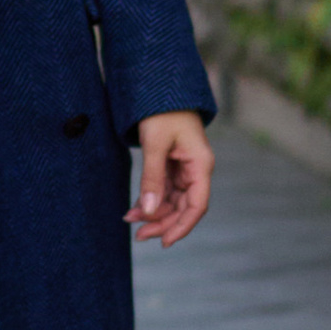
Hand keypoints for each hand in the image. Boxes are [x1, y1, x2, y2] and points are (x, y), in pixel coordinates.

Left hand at [130, 112, 212, 246]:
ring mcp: (184, 168)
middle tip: (139, 236)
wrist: (159, 87)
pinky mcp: (172, 165)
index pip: (197, 205)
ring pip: (172, 200)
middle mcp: (196, 169)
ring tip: (130, 220)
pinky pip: (164, 189)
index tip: (165, 242)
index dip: (182, 226)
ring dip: (153, 212)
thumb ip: (152, 178)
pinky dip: (150, 199)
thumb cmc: (161, 111)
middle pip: (184, 206)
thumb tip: (147, 210)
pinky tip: (134, 209)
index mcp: (200, 164)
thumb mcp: (155, 144)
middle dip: (162, 222)